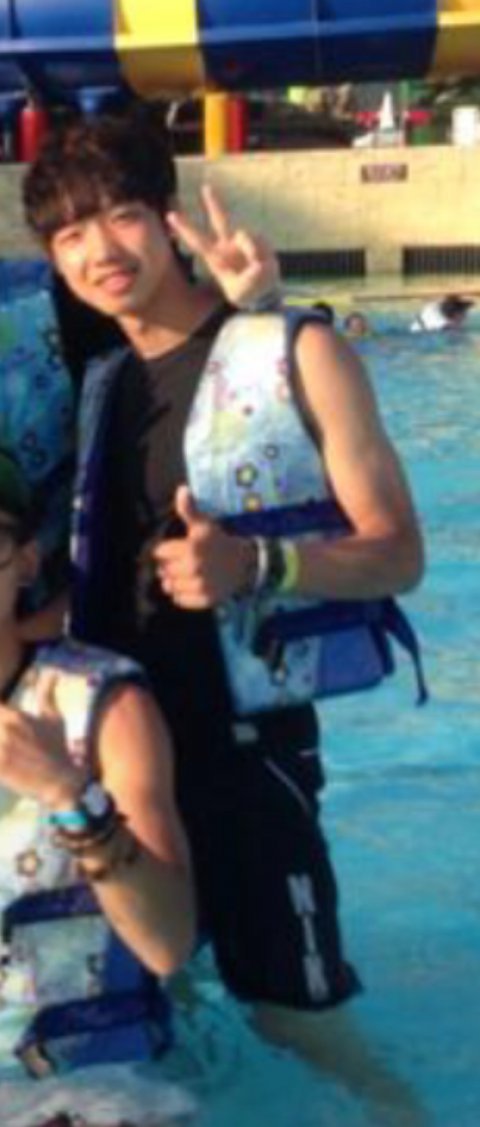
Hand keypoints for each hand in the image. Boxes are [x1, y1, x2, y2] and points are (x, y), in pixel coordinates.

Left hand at [0, 671, 83, 809]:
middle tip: (3, 736)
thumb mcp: (54, 717)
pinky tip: (2, 762)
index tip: (0, 718)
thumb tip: (52, 672)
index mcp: (14, 716)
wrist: (61, 780)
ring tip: (3, 746)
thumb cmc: (58, 747)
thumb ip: (47, 693)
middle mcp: (5, 730)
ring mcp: (0, 750)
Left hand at [152, 484, 252, 607]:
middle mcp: (194, 567)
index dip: (165, 550)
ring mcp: (200, 585)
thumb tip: (182, 489)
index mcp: (191, 547)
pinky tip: (191, 585)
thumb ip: (189, 509)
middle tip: (182, 562)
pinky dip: (182, 595)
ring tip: (186, 574)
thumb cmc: (219, 541)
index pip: (160, 552)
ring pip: (170, 586)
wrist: (244, 564)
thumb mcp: (205, 524)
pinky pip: (181, 600)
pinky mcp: (205, 599)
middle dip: (169, 566)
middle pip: (164, 570)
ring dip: (174, 582)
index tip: (176, 549)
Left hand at [166, 184, 280, 308]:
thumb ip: (249, 279)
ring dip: (254, 254)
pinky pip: (263, 244)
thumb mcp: (242, 292)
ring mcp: (242, 241)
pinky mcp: (258, 240)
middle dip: (213, 203)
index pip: (198, 241)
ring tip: (258, 270)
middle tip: (205, 186)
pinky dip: (265, 257)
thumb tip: (258, 263)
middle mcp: (227, 245)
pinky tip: (265, 266)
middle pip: (219, 219)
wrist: (262, 291)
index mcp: (216, 258)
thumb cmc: (246, 292)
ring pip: (248, 238)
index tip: (170, 216)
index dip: (185, 229)